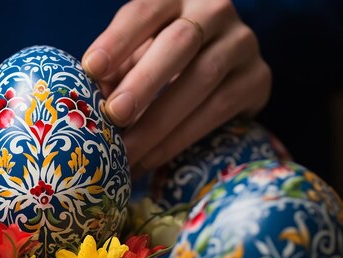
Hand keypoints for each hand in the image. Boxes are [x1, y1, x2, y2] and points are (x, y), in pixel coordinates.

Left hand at [82, 0, 270, 175]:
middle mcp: (213, 10)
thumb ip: (113, 71)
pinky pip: (219, 109)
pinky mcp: (258, 78)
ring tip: (126, 151)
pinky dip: (180, 137)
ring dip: (159, 120)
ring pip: (203, 78)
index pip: (144, 11)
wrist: (221, 69)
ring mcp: (241, 42)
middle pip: (179, 42)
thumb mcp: (134, 56)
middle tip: (115, 114)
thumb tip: (84, 103)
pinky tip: (152, 157)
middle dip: (144, 81)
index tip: (91, 69)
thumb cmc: (159, 60)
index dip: (118, 40)